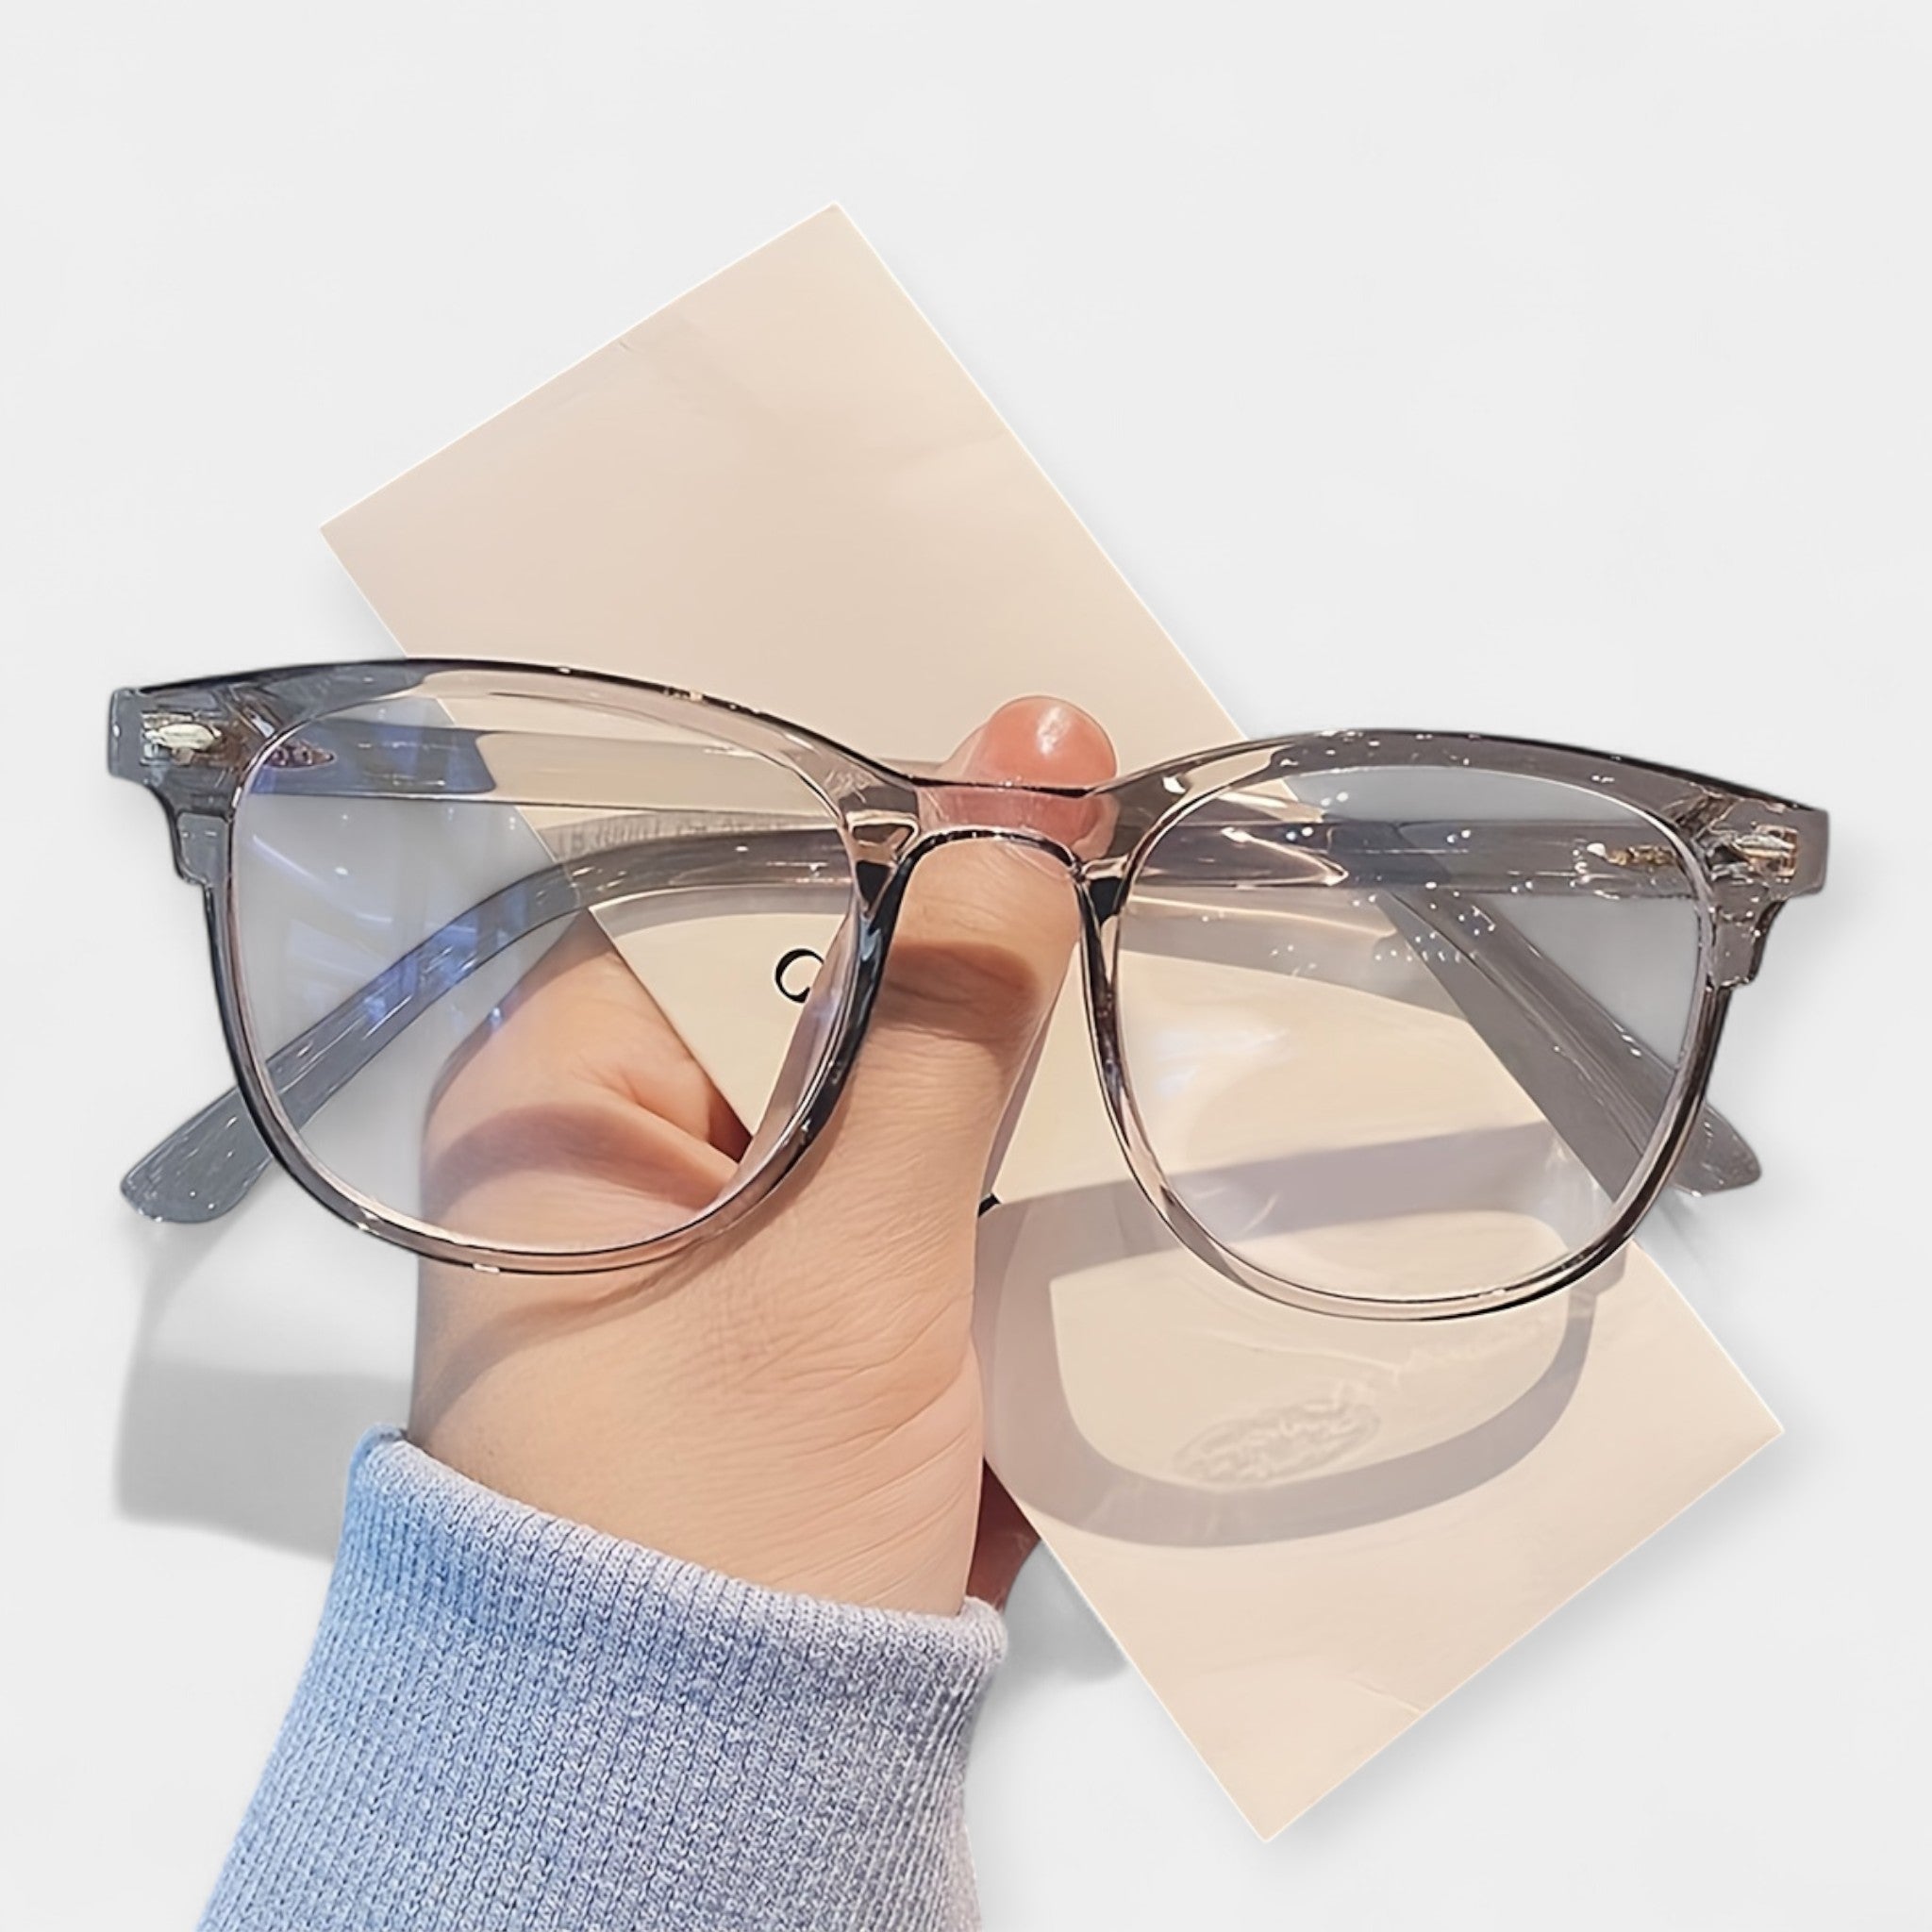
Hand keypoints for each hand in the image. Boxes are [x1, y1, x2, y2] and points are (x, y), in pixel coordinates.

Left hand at [408, 696, 1115, 1613]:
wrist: (716, 1793)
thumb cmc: (714, 1533)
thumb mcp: (850, 1250)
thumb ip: (947, 1016)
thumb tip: (1019, 780)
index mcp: (564, 1098)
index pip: (735, 880)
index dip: (896, 826)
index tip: (1047, 791)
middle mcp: (632, 1155)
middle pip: (830, 990)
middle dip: (985, 977)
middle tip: (1130, 900)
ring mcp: (731, 1241)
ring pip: (898, 1100)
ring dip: (1015, 1098)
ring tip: (1146, 1033)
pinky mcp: (810, 1319)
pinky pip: (923, 1202)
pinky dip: (1011, 1196)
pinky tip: (1112, 1162)